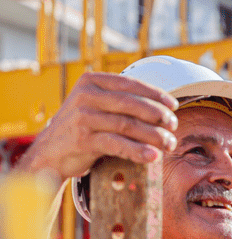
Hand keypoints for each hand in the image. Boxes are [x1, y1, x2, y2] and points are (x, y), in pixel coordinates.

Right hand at [17, 71, 178, 183]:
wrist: (50, 153)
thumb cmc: (82, 129)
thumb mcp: (96, 106)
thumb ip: (119, 101)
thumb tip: (161, 108)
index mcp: (91, 81)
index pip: (129, 84)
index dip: (155, 94)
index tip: (173, 106)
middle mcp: (85, 95)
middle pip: (131, 103)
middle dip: (157, 115)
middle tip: (174, 126)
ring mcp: (83, 116)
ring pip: (127, 124)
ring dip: (153, 135)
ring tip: (169, 144)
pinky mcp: (83, 139)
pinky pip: (117, 143)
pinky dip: (137, 151)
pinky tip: (152, 156)